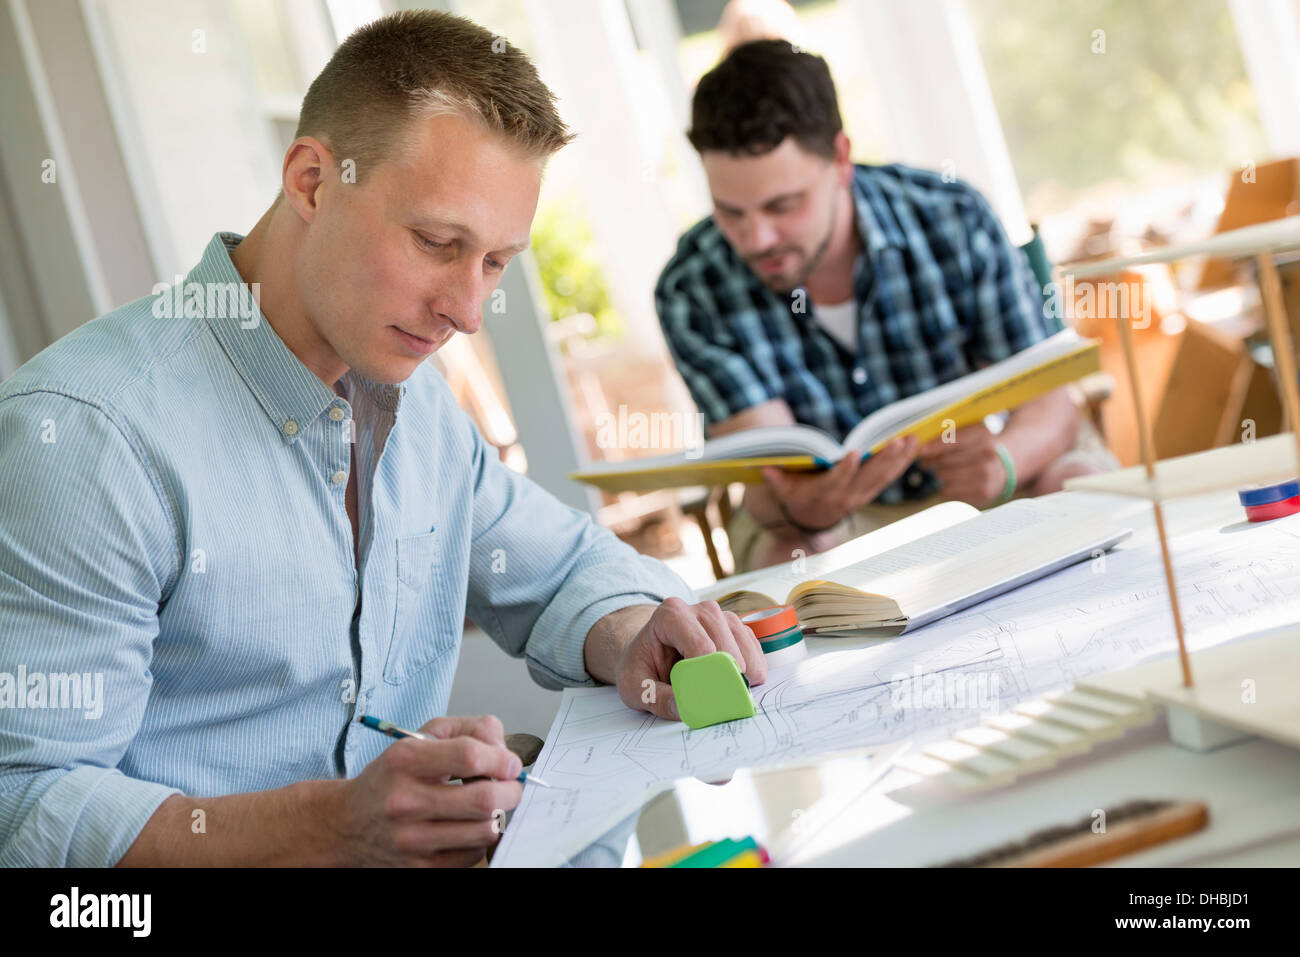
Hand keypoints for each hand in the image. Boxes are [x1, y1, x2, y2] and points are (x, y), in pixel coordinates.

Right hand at [334, 714, 522, 865]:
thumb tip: (503, 750)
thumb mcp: (419, 738)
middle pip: (485, 799)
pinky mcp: (420, 868)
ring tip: (489, 806)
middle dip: (511, 790)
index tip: (510, 763)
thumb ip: (467, 730)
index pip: (470, 755)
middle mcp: (406, 801)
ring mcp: (412, 839)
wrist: (347, 824)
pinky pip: (472, 855)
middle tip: (510, 786)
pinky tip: (469, 827)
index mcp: (405, 760)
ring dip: (498, 816)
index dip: (502, 758)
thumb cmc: (391, 778)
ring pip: (484, 831)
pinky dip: (480, 840)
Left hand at [616, 597, 766, 719]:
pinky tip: (737, 684)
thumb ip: (656, 698)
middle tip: (720, 704)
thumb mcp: (635, 686)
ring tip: (726, 694)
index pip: (700, 645)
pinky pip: (754, 651)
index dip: (708, 675)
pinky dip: (752, 672)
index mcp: (671, 614)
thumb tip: (684, 709)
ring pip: (744, 648)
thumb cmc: (642, 665)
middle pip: (725, 646)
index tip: (707, 699)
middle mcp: (701, 610)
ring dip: (742, 675)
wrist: (648, 651)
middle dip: (726, 678)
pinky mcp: (737, 630)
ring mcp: (722, 617)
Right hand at [760, 436, 916, 531]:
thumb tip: (766, 469)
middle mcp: (847, 496)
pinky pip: (889, 477)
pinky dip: (902, 461)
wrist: (812, 518)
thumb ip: (777, 480)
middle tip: (898, 440)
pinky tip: (913, 445)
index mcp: (824, 493)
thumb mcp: (783, 489)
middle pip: (868, 477)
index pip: (836, 481)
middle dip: (884, 459)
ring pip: (884, 477)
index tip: (852, 453)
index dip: (845, 469)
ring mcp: (862, 495)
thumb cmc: (796, 495)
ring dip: (900, 458)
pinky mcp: (871, 491)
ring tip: (913, 438)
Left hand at [917, 424, 1008, 506]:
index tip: (921, 451)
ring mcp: (986, 476)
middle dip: (931, 461)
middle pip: (945, 461)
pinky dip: (945, 488)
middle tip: (924, 462)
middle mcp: (987, 456)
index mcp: (984, 437)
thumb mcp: (973, 435)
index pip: (952, 442)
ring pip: (945, 477)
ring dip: (939, 474)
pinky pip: (949, 492)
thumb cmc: (981, 449)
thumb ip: (951, 436)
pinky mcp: (982, 493)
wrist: (1006, 468)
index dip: (934, 447)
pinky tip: (951, 483)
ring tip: (942, 472)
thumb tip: (924, 447)